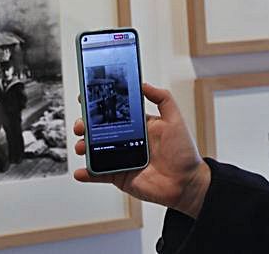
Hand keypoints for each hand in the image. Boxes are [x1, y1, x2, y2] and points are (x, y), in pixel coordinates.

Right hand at [73, 83, 209, 218]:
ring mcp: (121, 159)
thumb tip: (144, 84)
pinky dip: (87, 173)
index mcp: (138, 126)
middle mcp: (127, 141)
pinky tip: (81, 171)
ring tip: (82, 146)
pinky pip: (99, 174)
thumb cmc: (184, 153)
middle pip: (99, 130)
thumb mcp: (175, 120)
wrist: (187, 183)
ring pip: (95, 151)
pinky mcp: (119, 176)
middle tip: (82, 125)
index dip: (99, 105)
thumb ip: (163, 99)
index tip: (86, 98)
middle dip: (86, 125)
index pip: (114, 111)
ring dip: (83, 147)